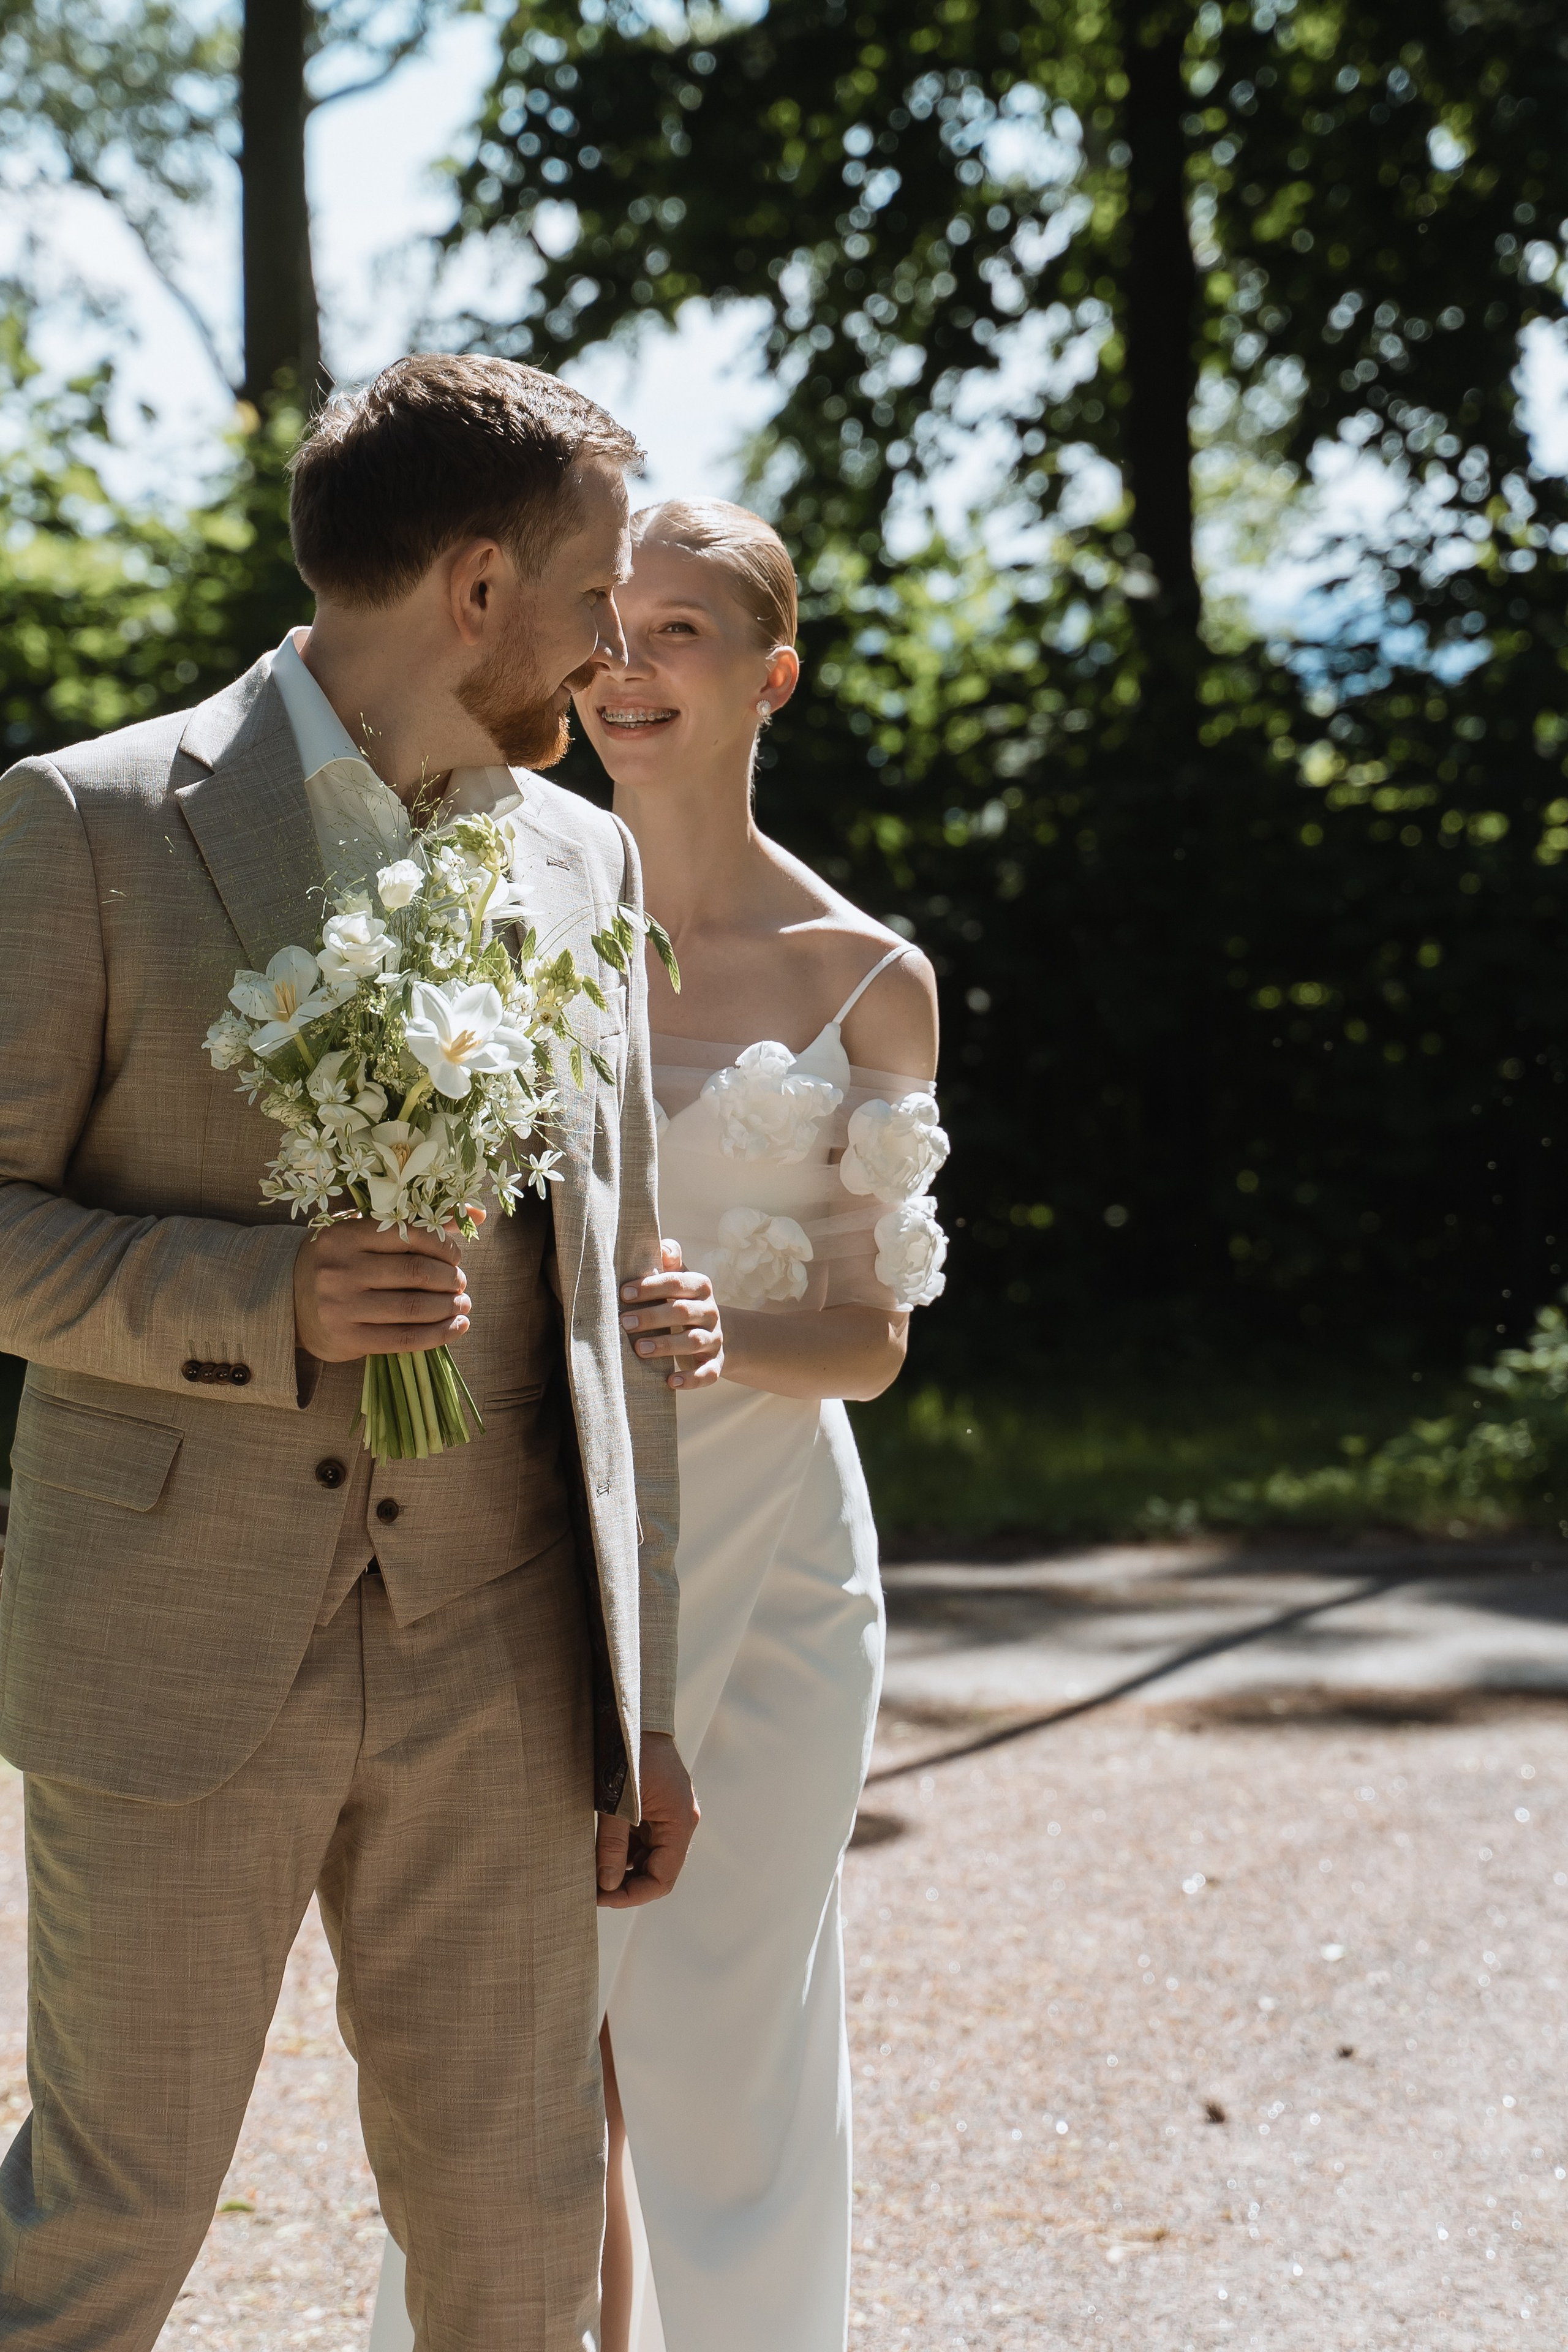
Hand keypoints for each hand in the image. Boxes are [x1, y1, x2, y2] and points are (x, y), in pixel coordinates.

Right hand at [293, 1209, 485, 1362]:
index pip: (409, 1236)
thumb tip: (475, 1216)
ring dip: (449, 1307)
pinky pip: (404, 1339)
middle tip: (460, 1283)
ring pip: (413, 1307)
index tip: (456, 1257)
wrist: (287, 1300)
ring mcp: (342, 1306)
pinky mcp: (347, 1338)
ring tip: (461, 1305)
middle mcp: (341, 1269)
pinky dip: (437, 1335)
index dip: (443, 1248)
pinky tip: (456, 1328)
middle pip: (415, 1273)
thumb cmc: (338, 1262)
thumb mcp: (364, 1236)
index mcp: (346, 1235)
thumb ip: (417, 1225)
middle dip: (450, 1279)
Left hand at [596, 1732, 698, 1907]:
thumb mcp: (615, 1803)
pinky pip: (644, 1837)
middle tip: (590, 1888)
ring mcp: (671, 1812)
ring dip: (622, 1865)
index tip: (600, 1899)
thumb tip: (606, 1886)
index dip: (632, 1895)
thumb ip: (612, 1846)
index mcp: (680, 1823)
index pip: (662, 1879)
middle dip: (625, 1882)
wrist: (634, 1712)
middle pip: (657, 1870)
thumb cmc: (627, 1753)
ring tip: (590, 1868)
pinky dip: (624, 1847)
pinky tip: (600, 1847)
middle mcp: (681, 1821)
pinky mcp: (659, 1804)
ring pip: (649, 1855)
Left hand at [620, 1239, 723, 1390]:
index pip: (677, 1282)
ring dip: (666, 1345)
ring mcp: (714, 1338)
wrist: (713, 1332)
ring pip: (693, 1341)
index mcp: (700, 1286)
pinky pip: (708, 1373)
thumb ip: (670, 1261)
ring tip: (639, 1348)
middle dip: (653, 1317)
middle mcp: (710, 1311)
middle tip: (624, 1322)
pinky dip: (691, 1379)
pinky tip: (670, 1381)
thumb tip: (662, 1247)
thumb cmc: (681, 1301)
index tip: (624, 1293)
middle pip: (683, 1311)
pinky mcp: (716, 1363)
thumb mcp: (679, 1279)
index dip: (650, 1287)